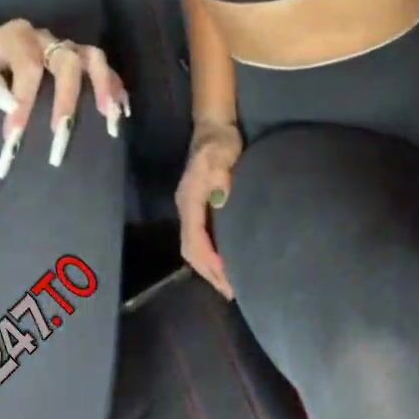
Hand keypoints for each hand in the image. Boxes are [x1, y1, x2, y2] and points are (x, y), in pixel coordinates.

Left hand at [0, 20, 129, 172]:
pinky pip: (99, 69)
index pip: (29, 66)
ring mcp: (60, 48)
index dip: (25, 100)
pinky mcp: (70, 62)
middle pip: (67, 61)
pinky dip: (114, 86)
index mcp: (16, 36)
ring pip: (92, 59)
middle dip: (68, 100)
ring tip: (110, 119)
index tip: (14, 138)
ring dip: (104, 88)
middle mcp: (44, 38)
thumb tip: (7, 100)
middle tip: (62, 136)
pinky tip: (121, 110)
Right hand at [175, 121, 242, 299]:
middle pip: (191, 250)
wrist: (213, 126)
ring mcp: (190, 208)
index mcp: (190, 199)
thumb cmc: (220, 141)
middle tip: (232, 291)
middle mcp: (186, 208)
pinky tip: (225, 264)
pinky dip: (210, 257)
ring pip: (193, 247)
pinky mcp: (198, 208)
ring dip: (209, 268)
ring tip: (229, 285)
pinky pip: (199, 240)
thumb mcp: (222, 153)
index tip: (228, 276)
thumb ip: (220, 175)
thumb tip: (220, 200)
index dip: (210, 260)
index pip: (194, 238)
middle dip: (209, 272)